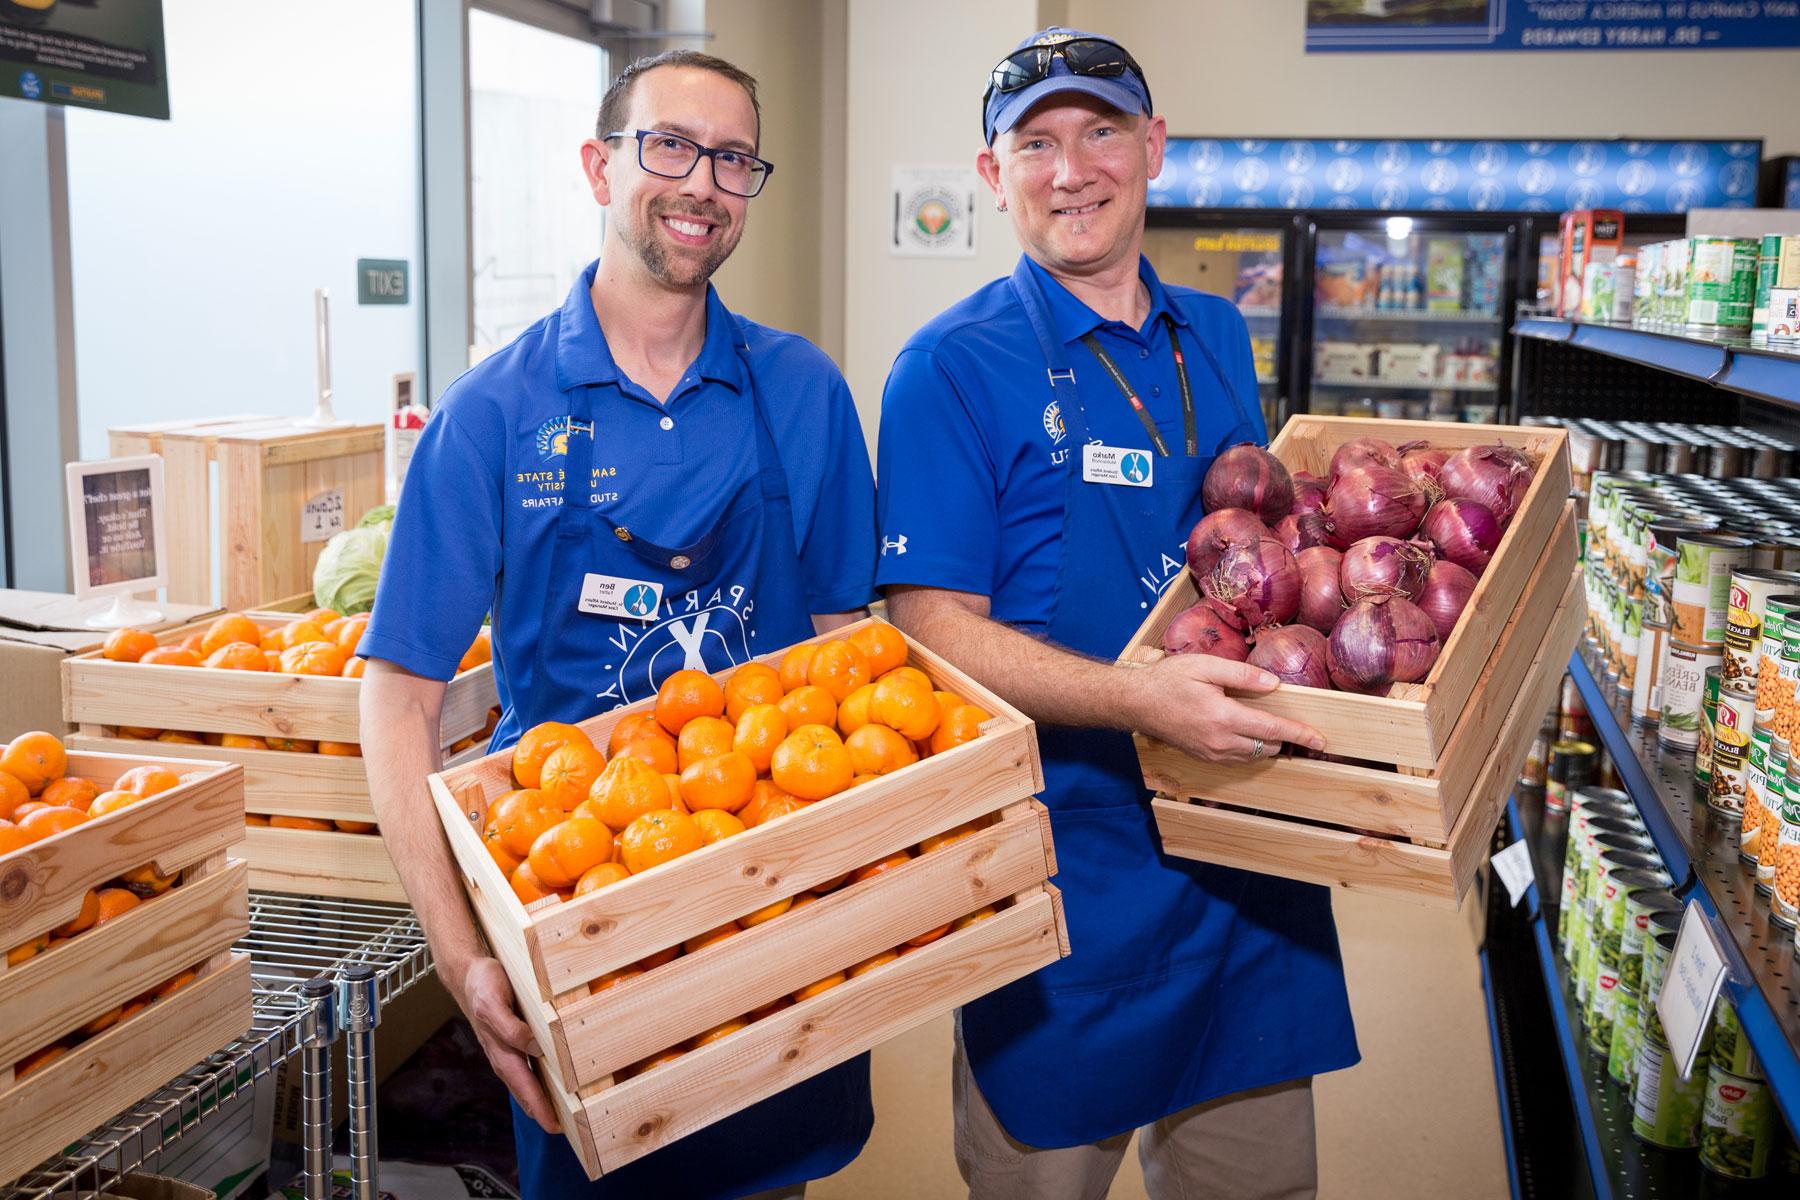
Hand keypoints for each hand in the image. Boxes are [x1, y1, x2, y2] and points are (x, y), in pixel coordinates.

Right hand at [458, 956, 560, 1132]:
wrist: (470, 975)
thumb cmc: (483, 987)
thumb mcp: (495, 1004)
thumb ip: (512, 1028)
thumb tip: (536, 1047)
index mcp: (501, 1052)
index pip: (524, 1087)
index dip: (540, 1107)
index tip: (555, 1126)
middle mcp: (505, 1056)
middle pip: (527, 1091)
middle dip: (543, 1112)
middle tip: (566, 1129)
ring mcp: (508, 1051)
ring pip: (527, 1081)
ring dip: (542, 1098)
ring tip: (562, 1114)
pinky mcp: (512, 1041)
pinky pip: (529, 1065)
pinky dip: (540, 1078)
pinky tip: (552, 1081)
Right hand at [1126, 654, 1324, 763]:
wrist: (1136, 702)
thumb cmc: (1168, 680)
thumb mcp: (1205, 667)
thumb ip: (1242, 675)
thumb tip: (1273, 685)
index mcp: (1223, 718)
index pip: (1272, 729)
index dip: (1299, 734)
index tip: (1320, 740)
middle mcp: (1220, 742)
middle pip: (1267, 747)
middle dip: (1286, 739)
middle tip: (1300, 728)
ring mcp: (1211, 752)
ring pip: (1253, 756)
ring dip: (1268, 745)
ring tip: (1277, 730)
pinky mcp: (1203, 756)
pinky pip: (1237, 759)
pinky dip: (1251, 749)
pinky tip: (1250, 734)